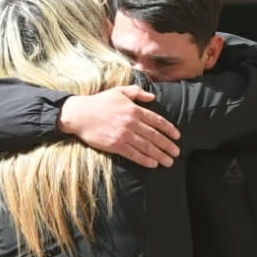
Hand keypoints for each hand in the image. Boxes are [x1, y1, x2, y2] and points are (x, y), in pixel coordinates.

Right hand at [57, 86, 180, 167]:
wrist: (79, 114)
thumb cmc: (99, 102)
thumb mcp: (118, 92)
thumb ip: (137, 92)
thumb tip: (153, 97)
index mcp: (134, 109)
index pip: (157, 121)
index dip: (169, 129)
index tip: (177, 136)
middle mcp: (131, 122)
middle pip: (155, 136)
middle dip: (168, 145)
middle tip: (177, 153)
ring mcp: (124, 134)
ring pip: (146, 147)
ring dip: (160, 155)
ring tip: (169, 162)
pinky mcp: (115, 145)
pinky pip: (133, 154)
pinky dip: (145, 160)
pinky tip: (153, 164)